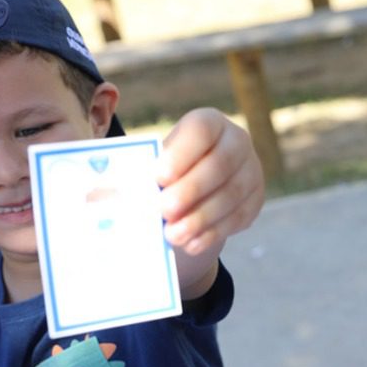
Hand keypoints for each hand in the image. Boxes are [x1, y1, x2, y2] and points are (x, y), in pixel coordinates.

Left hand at [157, 108, 264, 294]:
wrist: (200, 188)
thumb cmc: (169, 172)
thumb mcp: (157, 164)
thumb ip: (142, 174)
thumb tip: (111, 194)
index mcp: (210, 123)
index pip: (201, 130)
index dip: (181, 154)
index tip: (158, 177)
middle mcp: (236, 142)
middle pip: (220, 165)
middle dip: (191, 190)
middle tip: (164, 210)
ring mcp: (251, 171)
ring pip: (231, 195)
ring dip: (200, 218)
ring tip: (173, 235)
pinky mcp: (255, 200)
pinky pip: (238, 218)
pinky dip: (212, 233)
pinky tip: (191, 244)